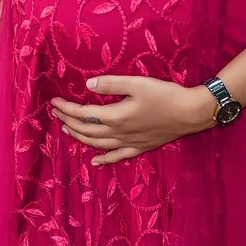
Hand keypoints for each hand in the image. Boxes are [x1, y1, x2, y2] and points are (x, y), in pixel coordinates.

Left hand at [49, 75, 217, 165]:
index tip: (54, 102)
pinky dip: (104, 160)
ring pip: (98, 144)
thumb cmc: (164, 95)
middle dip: (69, 121)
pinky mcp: (141, 148)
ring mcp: (130, 143)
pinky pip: (118, 157)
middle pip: (87, 130)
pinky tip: (95, 162)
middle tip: (56, 113)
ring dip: (80, 137)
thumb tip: (88, 86)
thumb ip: (110, 85)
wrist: (190, 113)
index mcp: (116, 117)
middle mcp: (119, 134)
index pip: (84, 114)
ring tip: (67, 130)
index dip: (67, 108)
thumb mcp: (136, 83)